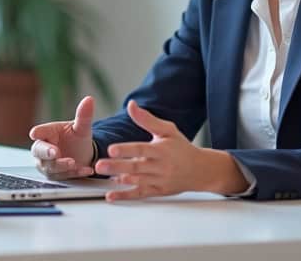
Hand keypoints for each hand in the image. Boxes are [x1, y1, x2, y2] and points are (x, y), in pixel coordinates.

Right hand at [29, 95, 95, 178]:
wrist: (84, 155)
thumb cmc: (76, 139)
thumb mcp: (82, 128)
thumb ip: (83, 116)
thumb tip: (89, 99)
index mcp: (47, 133)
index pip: (39, 132)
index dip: (37, 133)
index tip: (35, 134)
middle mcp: (44, 149)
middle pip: (39, 151)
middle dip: (47, 153)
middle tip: (55, 153)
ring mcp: (48, 164)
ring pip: (51, 167)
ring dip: (62, 166)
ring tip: (74, 163)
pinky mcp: (56, 176)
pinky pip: (64, 176)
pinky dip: (75, 173)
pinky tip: (87, 169)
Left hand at [94, 100, 247, 200]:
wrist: (201, 170)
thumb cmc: (182, 148)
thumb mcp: (167, 130)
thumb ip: (147, 119)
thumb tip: (131, 105)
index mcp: (161, 150)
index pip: (141, 149)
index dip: (126, 150)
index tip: (111, 149)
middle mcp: (160, 166)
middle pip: (136, 167)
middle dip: (116, 166)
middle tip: (99, 165)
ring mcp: (159, 180)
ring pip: (137, 181)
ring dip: (119, 180)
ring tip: (102, 176)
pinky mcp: (158, 191)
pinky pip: (140, 194)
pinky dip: (125, 196)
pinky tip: (111, 195)